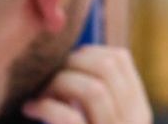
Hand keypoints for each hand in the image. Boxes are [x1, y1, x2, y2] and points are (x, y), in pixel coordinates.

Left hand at [22, 45, 151, 123]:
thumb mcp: (92, 116)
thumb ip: (88, 94)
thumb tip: (70, 52)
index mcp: (136, 114)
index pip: (119, 59)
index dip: (84, 51)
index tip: (62, 66)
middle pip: (106, 66)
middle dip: (69, 62)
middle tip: (47, 79)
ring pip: (93, 89)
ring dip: (56, 84)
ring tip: (38, 96)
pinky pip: (70, 118)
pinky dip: (46, 106)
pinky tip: (31, 109)